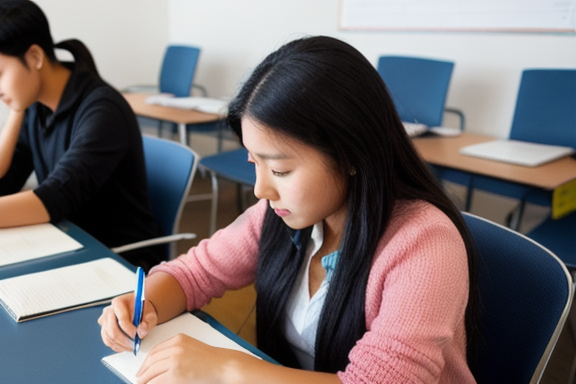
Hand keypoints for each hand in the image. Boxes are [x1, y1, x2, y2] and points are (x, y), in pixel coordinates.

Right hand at [98, 293, 158, 352]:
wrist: (140, 311)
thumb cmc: (144, 311)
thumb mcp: (150, 314)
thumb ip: (147, 323)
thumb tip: (141, 333)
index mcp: (119, 302)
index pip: (121, 317)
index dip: (128, 328)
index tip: (135, 335)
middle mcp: (108, 311)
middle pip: (112, 329)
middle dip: (123, 339)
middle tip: (134, 345)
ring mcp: (104, 321)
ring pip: (108, 337)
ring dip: (120, 345)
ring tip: (132, 347)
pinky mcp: (104, 330)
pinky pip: (108, 341)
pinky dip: (117, 346)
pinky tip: (126, 347)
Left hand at [136, 333, 252, 383]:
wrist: (223, 365)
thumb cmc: (210, 359)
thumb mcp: (191, 347)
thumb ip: (176, 350)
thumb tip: (158, 362)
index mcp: (178, 339)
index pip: (155, 350)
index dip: (146, 361)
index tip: (142, 368)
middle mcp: (175, 348)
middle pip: (151, 360)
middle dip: (143, 371)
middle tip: (139, 378)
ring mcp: (175, 361)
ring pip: (152, 371)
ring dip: (144, 379)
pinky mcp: (175, 374)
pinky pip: (157, 381)